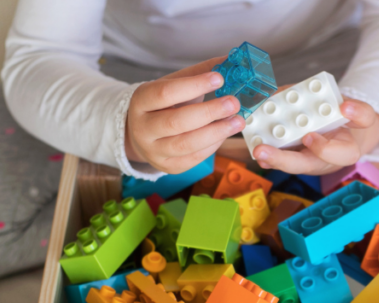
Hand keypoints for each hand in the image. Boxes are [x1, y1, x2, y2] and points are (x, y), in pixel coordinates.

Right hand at [125, 56, 245, 173]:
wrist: (145, 133)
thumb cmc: (164, 104)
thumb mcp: (175, 84)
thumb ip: (200, 73)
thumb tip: (233, 61)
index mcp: (140, 101)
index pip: (165, 93)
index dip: (193, 86)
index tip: (219, 78)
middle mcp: (142, 129)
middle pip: (176, 122)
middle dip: (209, 112)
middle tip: (233, 103)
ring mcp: (153, 151)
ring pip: (186, 144)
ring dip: (216, 132)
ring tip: (238, 121)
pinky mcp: (168, 167)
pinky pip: (194, 158)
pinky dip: (213, 145)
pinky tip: (225, 133)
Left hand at [252, 99, 378, 174]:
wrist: (339, 129)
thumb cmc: (346, 122)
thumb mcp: (361, 115)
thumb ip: (360, 112)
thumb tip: (345, 107)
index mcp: (345, 152)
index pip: (341, 155)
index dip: (324, 148)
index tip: (309, 137)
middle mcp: (322, 160)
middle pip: (302, 165)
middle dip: (282, 160)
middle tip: (262, 151)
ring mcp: (305, 160)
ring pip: (287, 163)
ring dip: (269, 157)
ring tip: (255, 148)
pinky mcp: (292, 154)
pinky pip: (277, 156)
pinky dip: (265, 149)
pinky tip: (254, 140)